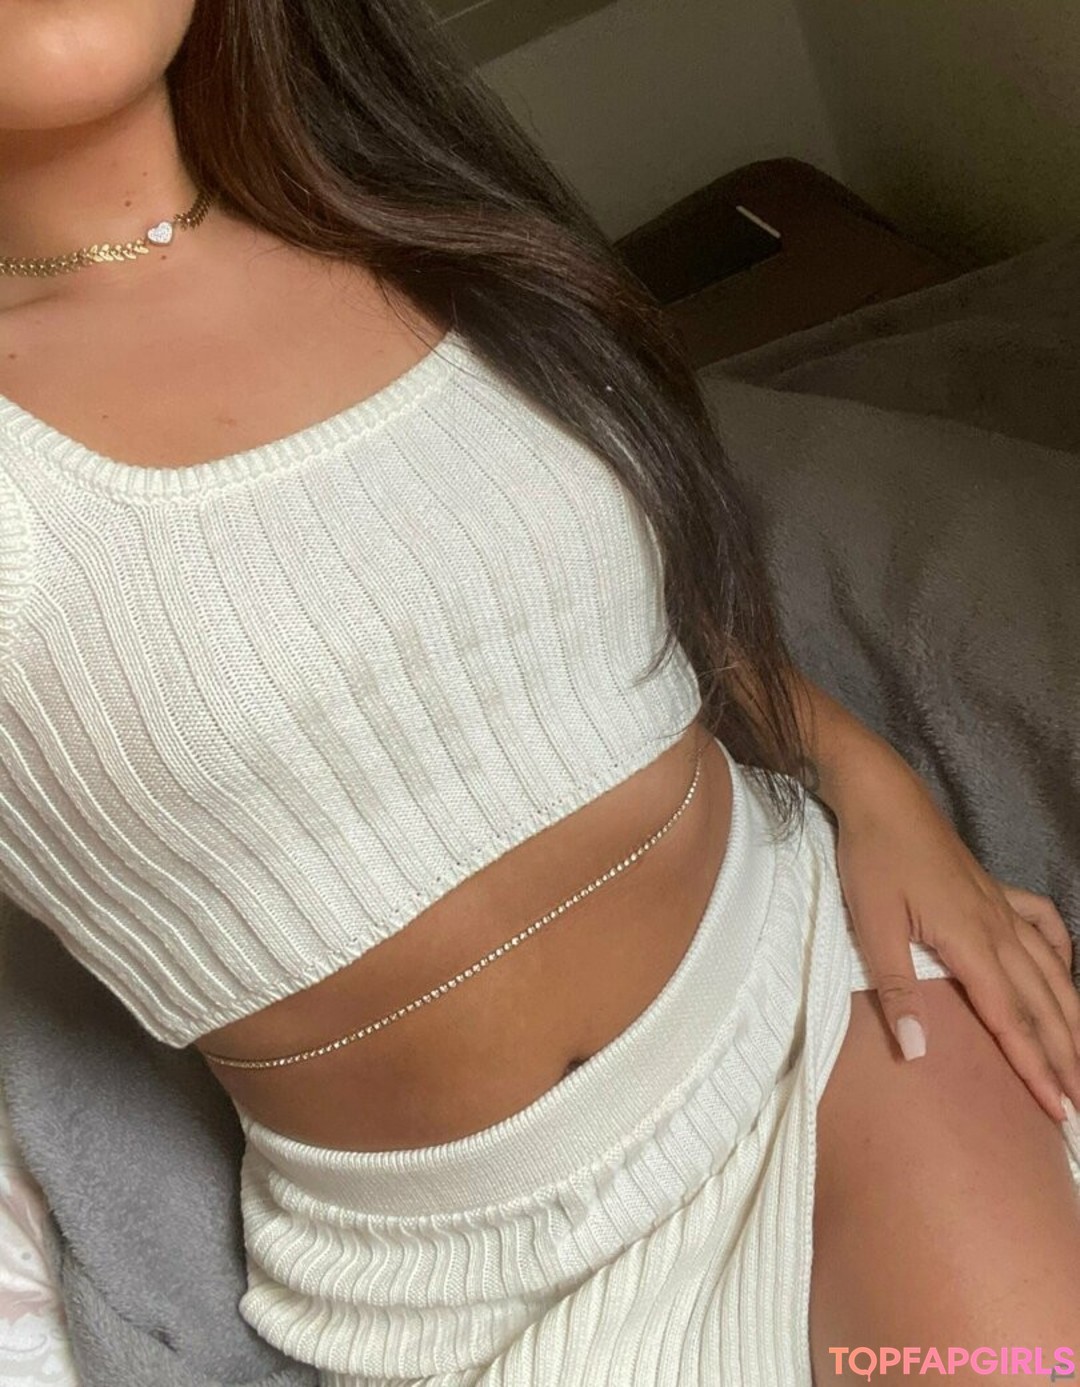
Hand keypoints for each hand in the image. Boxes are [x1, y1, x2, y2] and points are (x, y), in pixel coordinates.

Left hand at [833, 765, 1079, 1124]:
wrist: (880, 794)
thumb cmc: (872, 858)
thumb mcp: (873, 925)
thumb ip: (897, 991)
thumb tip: (918, 1052)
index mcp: (972, 945)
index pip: (1011, 1021)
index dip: (1036, 1069)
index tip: (1059, 1111)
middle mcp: (999, 929)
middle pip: (1043, 1004)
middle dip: (1067, 1056)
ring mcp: (1001, 906)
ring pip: (1052, 969)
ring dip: (1073, 1015)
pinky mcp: (993, 888)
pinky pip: (1043, 922)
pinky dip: (1062, 948)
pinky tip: (1066, 967)